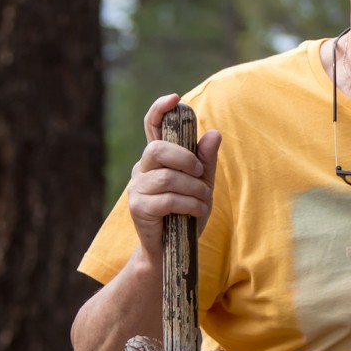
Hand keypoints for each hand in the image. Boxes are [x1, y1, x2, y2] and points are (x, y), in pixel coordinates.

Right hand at [127, 93, 222, 264]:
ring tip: (204, 201)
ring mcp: (137, 189)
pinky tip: (198, 212)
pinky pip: (169, 199)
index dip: (160, 109)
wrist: (173, 252)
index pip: (152, 126)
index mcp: (158, 159)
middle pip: (157, 150)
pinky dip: (191, 204)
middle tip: (200, 173)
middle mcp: (143, 169)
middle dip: (185, 159)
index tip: (176, 98)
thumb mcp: (203, 185)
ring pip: (168, 177)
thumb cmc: (187, 215)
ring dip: (195, 189)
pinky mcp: (138, 208)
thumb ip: (206, 161)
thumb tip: (214, 133)